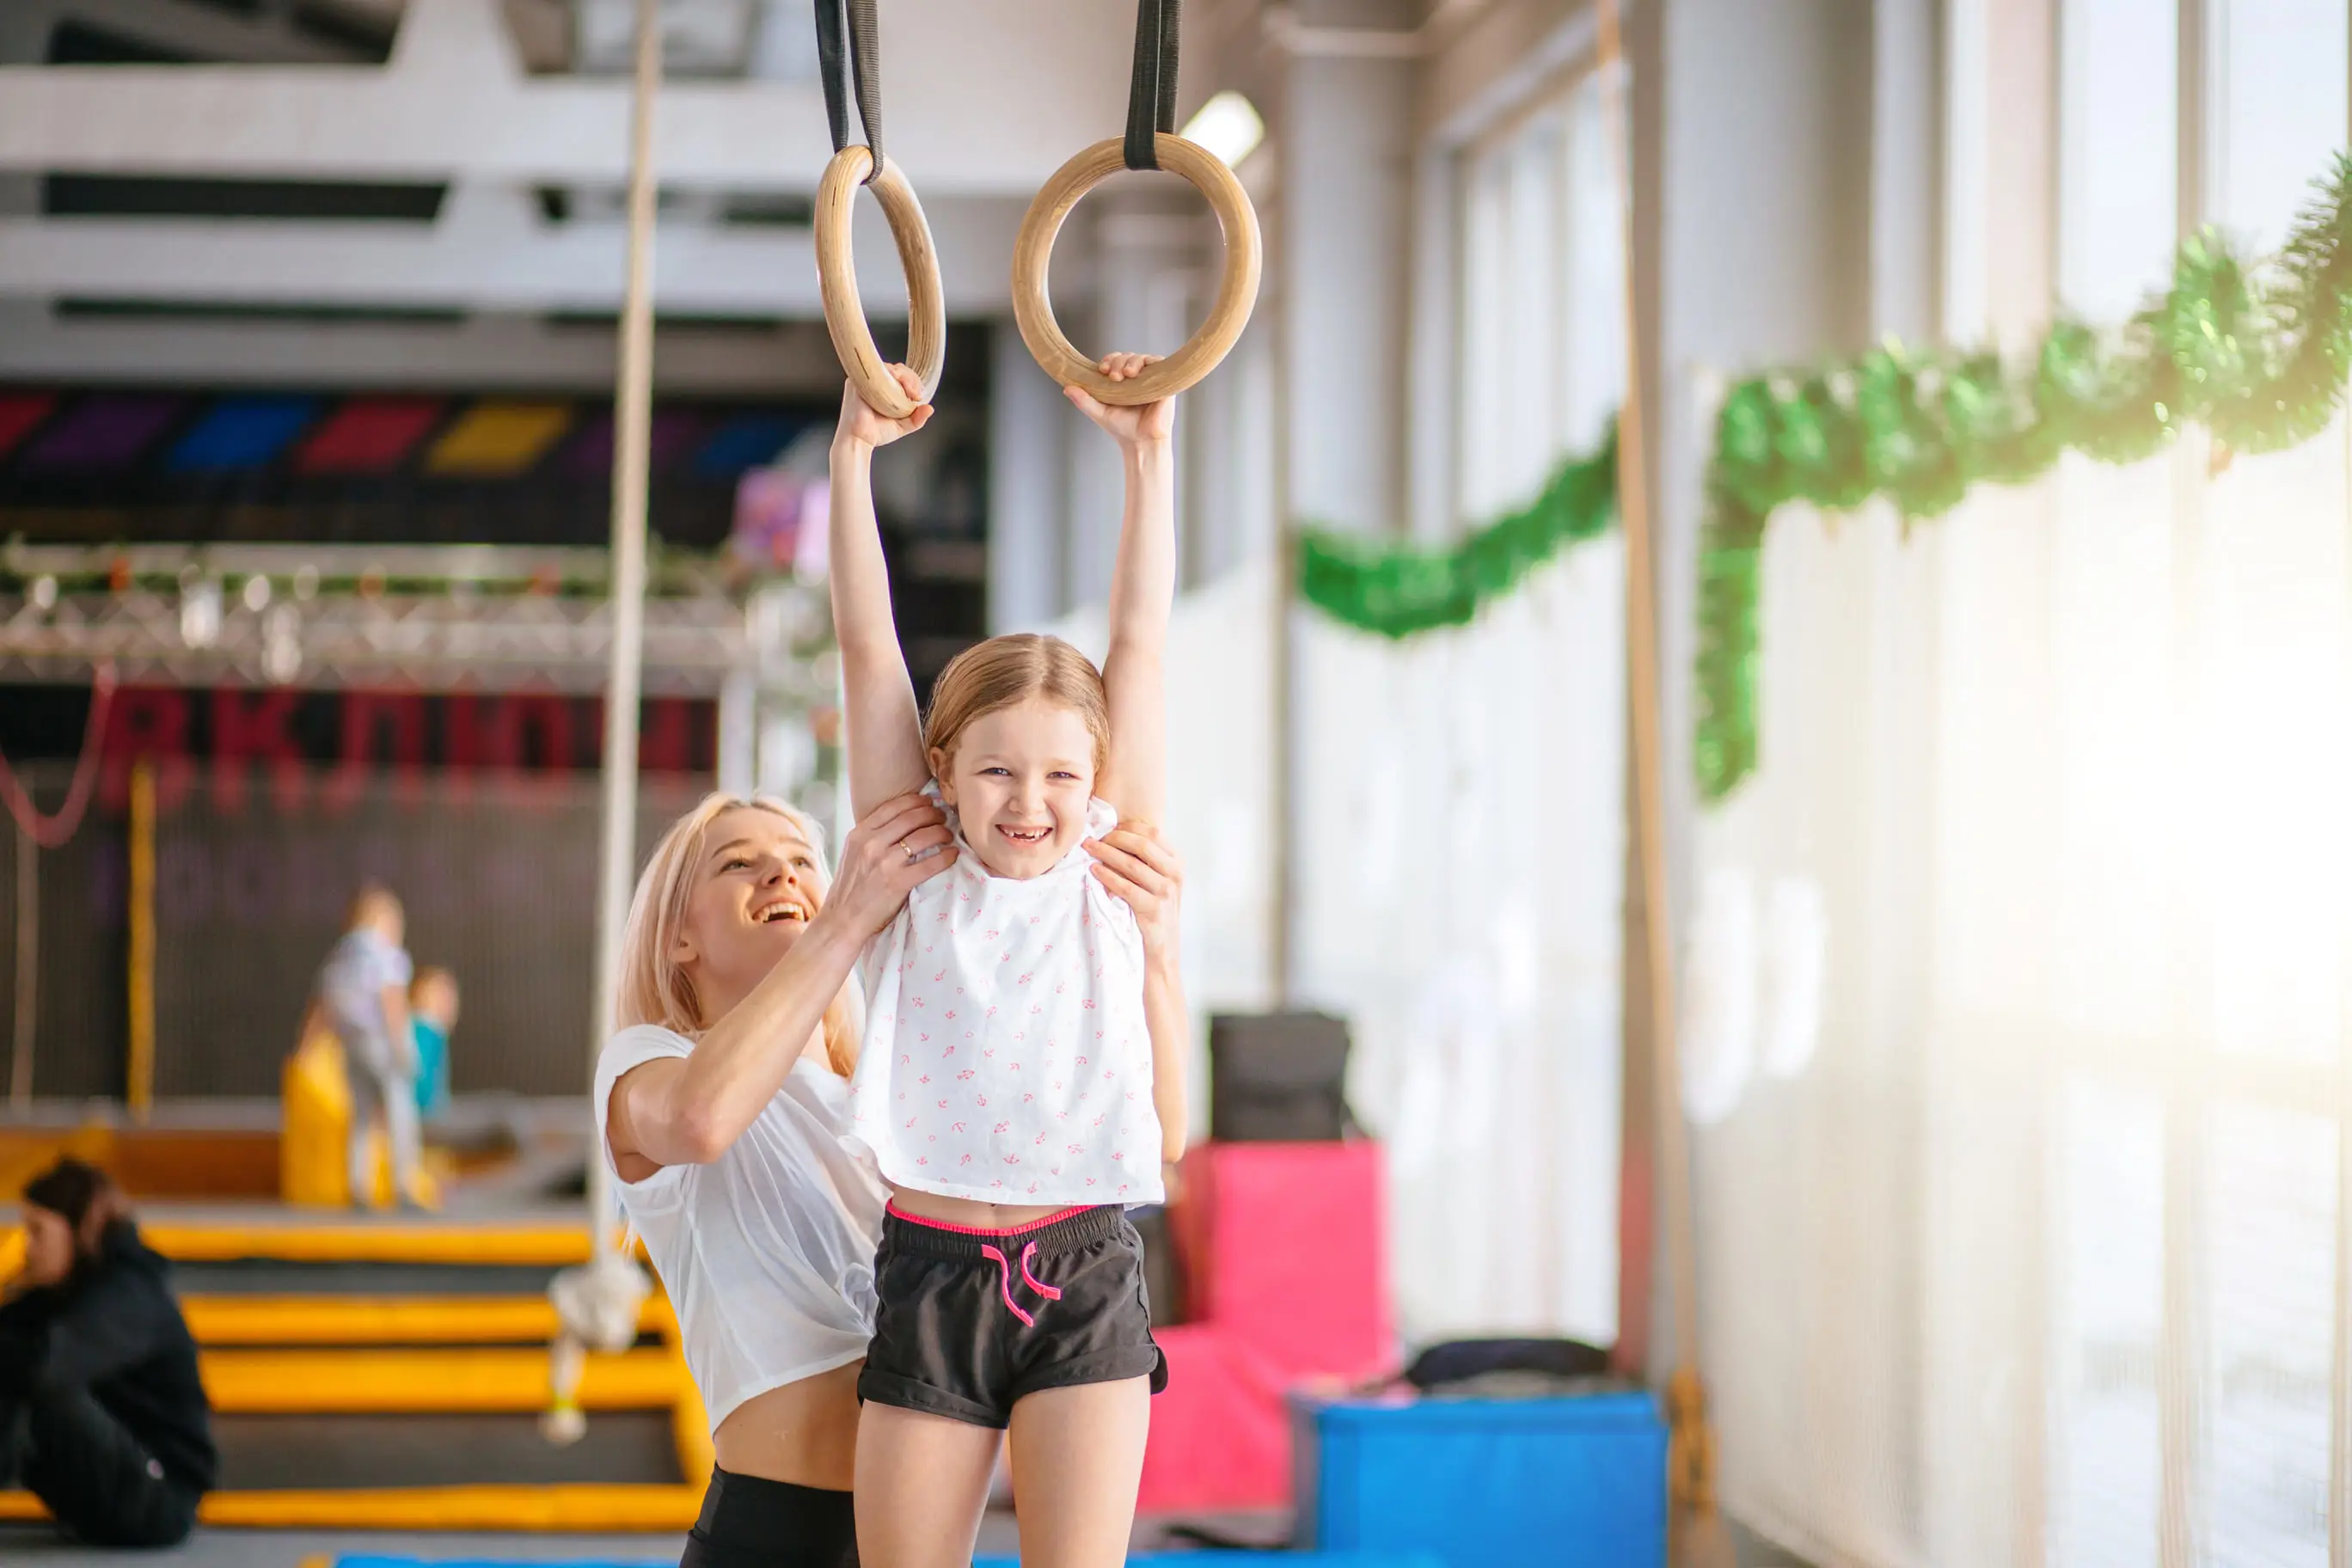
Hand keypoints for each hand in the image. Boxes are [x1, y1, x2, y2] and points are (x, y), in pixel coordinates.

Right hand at [824, 792, 957, 938]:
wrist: (842, 920)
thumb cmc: (850, 888)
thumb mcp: (852, 853)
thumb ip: (871, 837)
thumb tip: (899, 823)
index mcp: (859, 834)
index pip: (892, 807)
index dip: (915, 801)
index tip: (928, 802)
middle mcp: (871, 844)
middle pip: (911, 818)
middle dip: (932, 814)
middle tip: (943, 817)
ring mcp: (885, 863)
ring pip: (923, 837)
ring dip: (941, 832)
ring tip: (948, 835)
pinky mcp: (898, 882)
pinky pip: (930, 864)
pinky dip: (946, 857)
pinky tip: (952, 854)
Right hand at [833, 365, 932, 453]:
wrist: (858, 440)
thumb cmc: (875, 432)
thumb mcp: (902, 425)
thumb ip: (917, 418)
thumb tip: (930, 408)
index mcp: (882, 387)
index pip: (901, 375)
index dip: (913, 382)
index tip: (917, 397)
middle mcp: (873, 380)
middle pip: (898, 368)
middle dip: (912, 379)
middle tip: (915, 395)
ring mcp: (865, 378)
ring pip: (891, 367)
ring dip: (905, 377)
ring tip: (911, 393)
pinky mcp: (859, 379)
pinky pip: (878, 369)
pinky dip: (893, 374)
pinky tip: (900, 386)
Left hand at [1066, 354, 1173, 448]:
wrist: (1141, 443)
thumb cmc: (1122, 429)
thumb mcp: (1099, 412)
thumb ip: (1083, 400)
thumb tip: (1066, 388)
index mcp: (1122, 382)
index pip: (1115, 361)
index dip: (1108, 360)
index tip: (1101, 369)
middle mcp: (1137, 378)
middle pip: (1127, 356)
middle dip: (1118, 361)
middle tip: (1112, 376)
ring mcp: (1151, 380)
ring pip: (1142, 357)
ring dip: (1131, 361)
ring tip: (1125, 374)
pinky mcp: (1164, 383)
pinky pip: (1159, 363)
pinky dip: (1149, 362)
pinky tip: (1138, 374)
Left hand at [1086, 821, 1181, 960]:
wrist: (1163, 948)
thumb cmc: (1155, 911)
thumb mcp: (1157, 882)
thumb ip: (1145, 861)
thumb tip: (1113, 836)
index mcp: (1177, 862)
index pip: (1153, 833)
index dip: (1127, 828)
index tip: (1107, 830)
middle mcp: (1175, 874)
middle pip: (1143, 845)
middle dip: (1114, 838)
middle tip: (1093, 840)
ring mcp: (1166, 892)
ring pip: (1132, 864)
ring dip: (1106, 854)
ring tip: (1088, 850)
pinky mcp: (1154, 909)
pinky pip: (1125, 887)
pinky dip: (1107, 876)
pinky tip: (1094, 871)